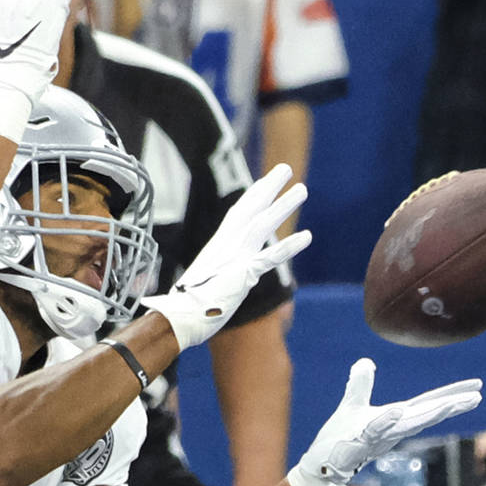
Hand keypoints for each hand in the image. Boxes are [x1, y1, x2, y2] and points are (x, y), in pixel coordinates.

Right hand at [141, 163, 310, 351]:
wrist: (178, 316)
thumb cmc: (189, 303)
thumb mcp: (205, 280)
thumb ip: (217, 273)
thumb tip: (216, 275)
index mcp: (218, 245)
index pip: (238, 214)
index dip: (253, 196)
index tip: (264, 181)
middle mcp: (226, 245)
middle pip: (250, 209)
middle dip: (268, 187)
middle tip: (285, 168)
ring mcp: (235, 258)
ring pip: (262, 225)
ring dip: (282, 206)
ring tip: (303, 190)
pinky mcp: (243, 275)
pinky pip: (268, 258)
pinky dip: (288, 247)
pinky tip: (307, 237)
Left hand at [287, 358, 482, 485]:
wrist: (324, 462)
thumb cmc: (342, 436)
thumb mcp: (352, 403)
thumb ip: (360, 383)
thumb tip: (365, 361)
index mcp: (396, 416)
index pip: (428, 402)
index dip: (451, 394)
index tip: (476, 386)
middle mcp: (393, 426)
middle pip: (427, 412)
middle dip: (451, 405)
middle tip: (476, 397)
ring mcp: (380, 434)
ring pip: (409, 422)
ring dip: (429, 414)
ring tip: (450, 405)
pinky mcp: (362, 440)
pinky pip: (376, 429)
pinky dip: (387, 420)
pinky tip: (396, 411)